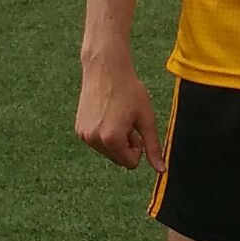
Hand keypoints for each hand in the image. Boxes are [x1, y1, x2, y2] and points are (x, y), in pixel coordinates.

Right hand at [76, 53, 163, 170]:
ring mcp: (83, 135)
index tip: (138, 131)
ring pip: (108, 151)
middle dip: (127, 145)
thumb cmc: (130, 92)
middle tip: (128, 122)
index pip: (130, 163)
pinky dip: (105, 134)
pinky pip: (97, 142)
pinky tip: (108, 114)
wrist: (106, 70)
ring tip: (118, 117)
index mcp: (111, 139)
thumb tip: (161, 170)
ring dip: (116, 140)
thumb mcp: (146, 119)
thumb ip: (153, 147)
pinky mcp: (78, 129)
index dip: (139, 149)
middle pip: (118, 159)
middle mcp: (93, 140)